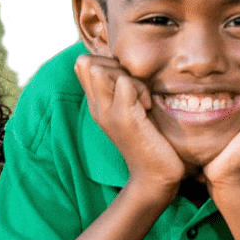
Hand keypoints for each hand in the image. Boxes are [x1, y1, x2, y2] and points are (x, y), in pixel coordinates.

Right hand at [76, 54, 183, 190]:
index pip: (83, 63)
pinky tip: (149, 107)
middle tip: (138, 91)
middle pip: (89, 62)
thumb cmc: (152, 140)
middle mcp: (96, 107)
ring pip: (103, 69)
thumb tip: (130, 63)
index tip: (129, 83)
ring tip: (144, 100)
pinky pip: (125, 82)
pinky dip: (141, 89)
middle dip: (119, 68)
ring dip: (131, 78)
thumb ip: (128, 88)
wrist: (155, 176)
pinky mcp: (123, 118)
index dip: (109, 62)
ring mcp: (106, 113)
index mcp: (97, 103)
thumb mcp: (135, 108)